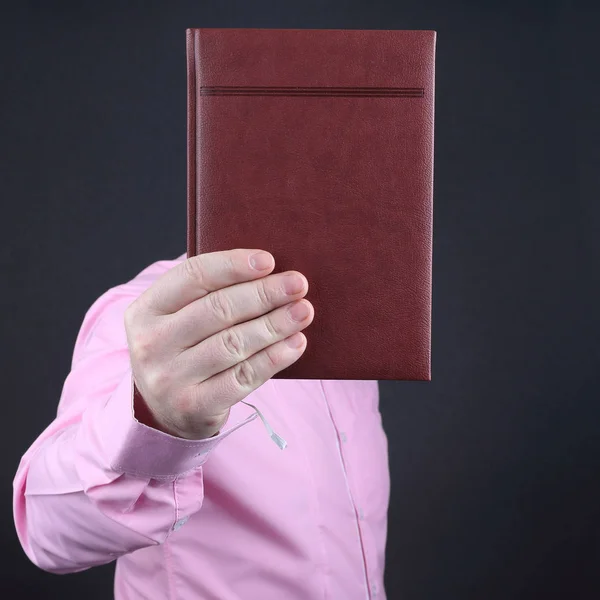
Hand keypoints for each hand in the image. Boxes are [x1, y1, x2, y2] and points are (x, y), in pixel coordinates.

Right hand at [124, 249, 312, 439]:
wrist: (161, 412)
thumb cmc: (181, 350)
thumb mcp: (176, 318)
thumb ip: (207, 293)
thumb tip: (266, 267)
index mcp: (146, 310)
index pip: (193, 276)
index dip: (233, 266)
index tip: (269, 261)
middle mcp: (151, 344)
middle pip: (218, 309)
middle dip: (264, 293)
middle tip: (298, 284)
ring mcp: (170, 378)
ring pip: (233, 343)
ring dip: (275, 324)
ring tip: (303, 311)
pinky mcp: (194, 406)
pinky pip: (243, 377)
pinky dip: (274, 358)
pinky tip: (295, 343)